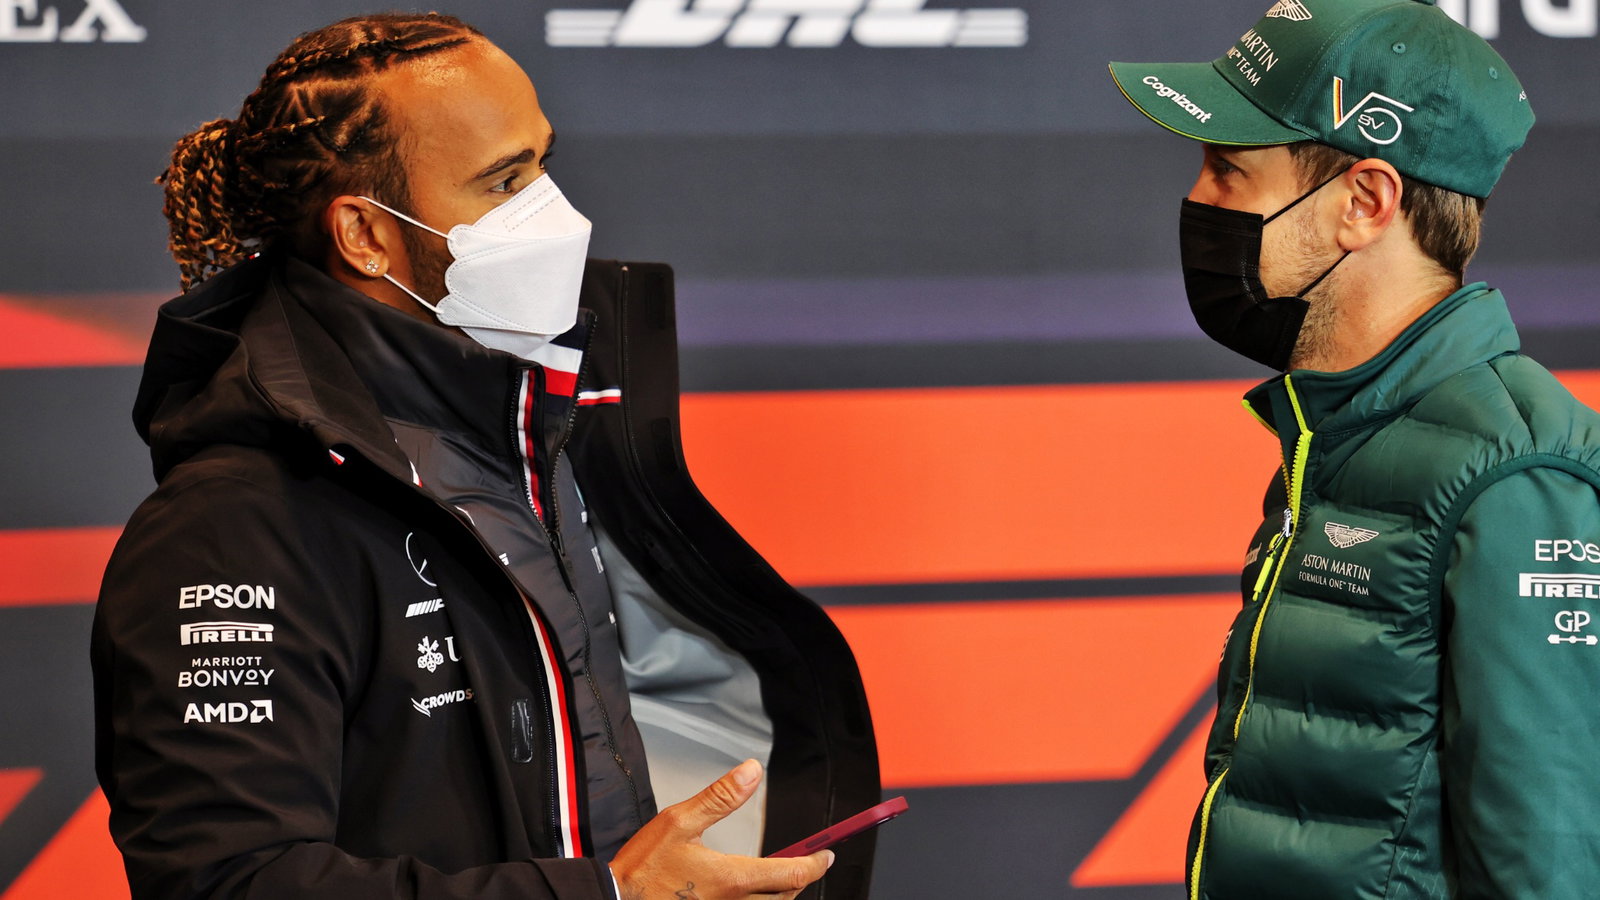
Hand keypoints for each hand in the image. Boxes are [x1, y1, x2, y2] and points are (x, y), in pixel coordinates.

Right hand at [610, 759, 832, 899]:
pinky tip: (747, 892)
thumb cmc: (644, 867)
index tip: (826, 855)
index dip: (814, 864)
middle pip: (785, 897)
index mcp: (733, 878)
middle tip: (806, 863)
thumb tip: (752, 771)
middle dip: (799, 880)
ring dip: (779, 894)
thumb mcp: (679, 820)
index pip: (791, 874)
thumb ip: (720, 797)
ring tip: (780, 877)